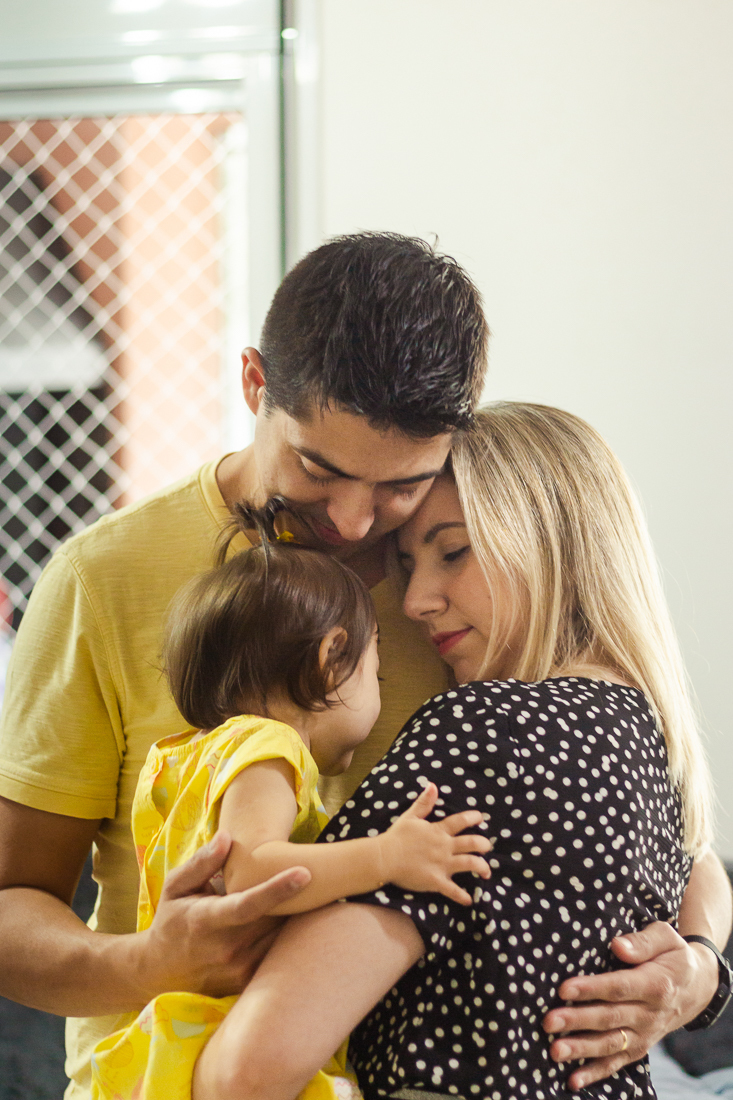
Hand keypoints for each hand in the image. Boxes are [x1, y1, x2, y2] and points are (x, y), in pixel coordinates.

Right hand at [136, 830, 310, 999]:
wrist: (158, 973)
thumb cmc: (172, 921)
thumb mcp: (176, 886)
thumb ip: (202, 862)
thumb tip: (227, 837)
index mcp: (207, 921)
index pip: (247, 905)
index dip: (277, 889)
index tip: (305, 873)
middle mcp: (226, 950)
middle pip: (275, 920)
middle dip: (298, 899)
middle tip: (316, 877)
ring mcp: (240, 971)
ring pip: (283, 940)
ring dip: (298, 918)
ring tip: (308, 898)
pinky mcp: (249, 983)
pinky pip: (280, 956)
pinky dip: (290, 938)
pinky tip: (292, 922)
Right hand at [379, 783, 491, 905]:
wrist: (384, 858)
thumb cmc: (396, 837)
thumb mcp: (410, 816)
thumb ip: (424, 802)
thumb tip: (433, 785)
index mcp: (438, 831)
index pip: (461, 822)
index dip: (473, 818)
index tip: (481, 818)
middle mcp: (444, 847)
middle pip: (472, 843)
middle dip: (484, 845)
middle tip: (487, 846)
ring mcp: (442, 865)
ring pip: (470, 864)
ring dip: (482, 868)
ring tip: (486, 872)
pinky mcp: (436, 881)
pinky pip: (453, 890)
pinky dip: (462, 896)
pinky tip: (469, 900)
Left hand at [542, 921, 719, 1091]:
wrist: (696, 987)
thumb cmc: (673, 955)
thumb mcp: (666, 937)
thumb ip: (642, 942)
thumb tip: (617, 947)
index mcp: (656, 984)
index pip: (619, 988)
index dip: (591, 989)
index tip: (564, 989)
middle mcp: (650, 1014)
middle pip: (609, 1018)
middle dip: (577, 1021)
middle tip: (549, 1021)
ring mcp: (644, 1034)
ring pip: (610, 1044)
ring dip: (581, 1049)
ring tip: (554, 1051)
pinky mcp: (639, 1047)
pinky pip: (617, 1063)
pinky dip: (595, 1073)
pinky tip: (572, 1080)